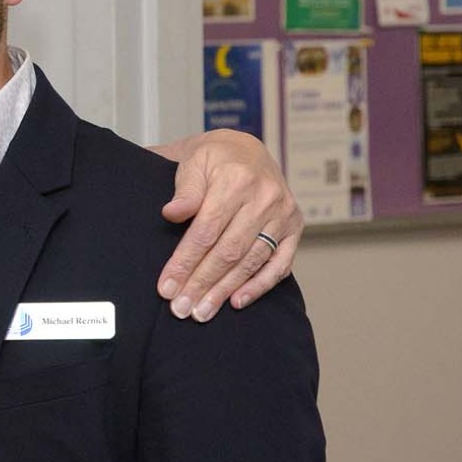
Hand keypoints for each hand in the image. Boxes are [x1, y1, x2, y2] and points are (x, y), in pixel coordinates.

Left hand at [154, 129, 301, 321]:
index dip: (185, 261)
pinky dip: (259, 286)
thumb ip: (184, 190)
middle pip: (229, 251)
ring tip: (202, 312)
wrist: (245, 150)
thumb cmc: (213, 159)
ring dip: (225, 290)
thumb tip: (172, 213)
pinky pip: (279, 264)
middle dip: (202, 283)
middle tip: (181, 308)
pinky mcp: (294, 228)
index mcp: (236, 180)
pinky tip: (236, 302)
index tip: (166, 286)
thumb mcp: (192, 162)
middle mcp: (265, 197)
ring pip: (251, 261)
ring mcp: (283, 214)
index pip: (206, 230)